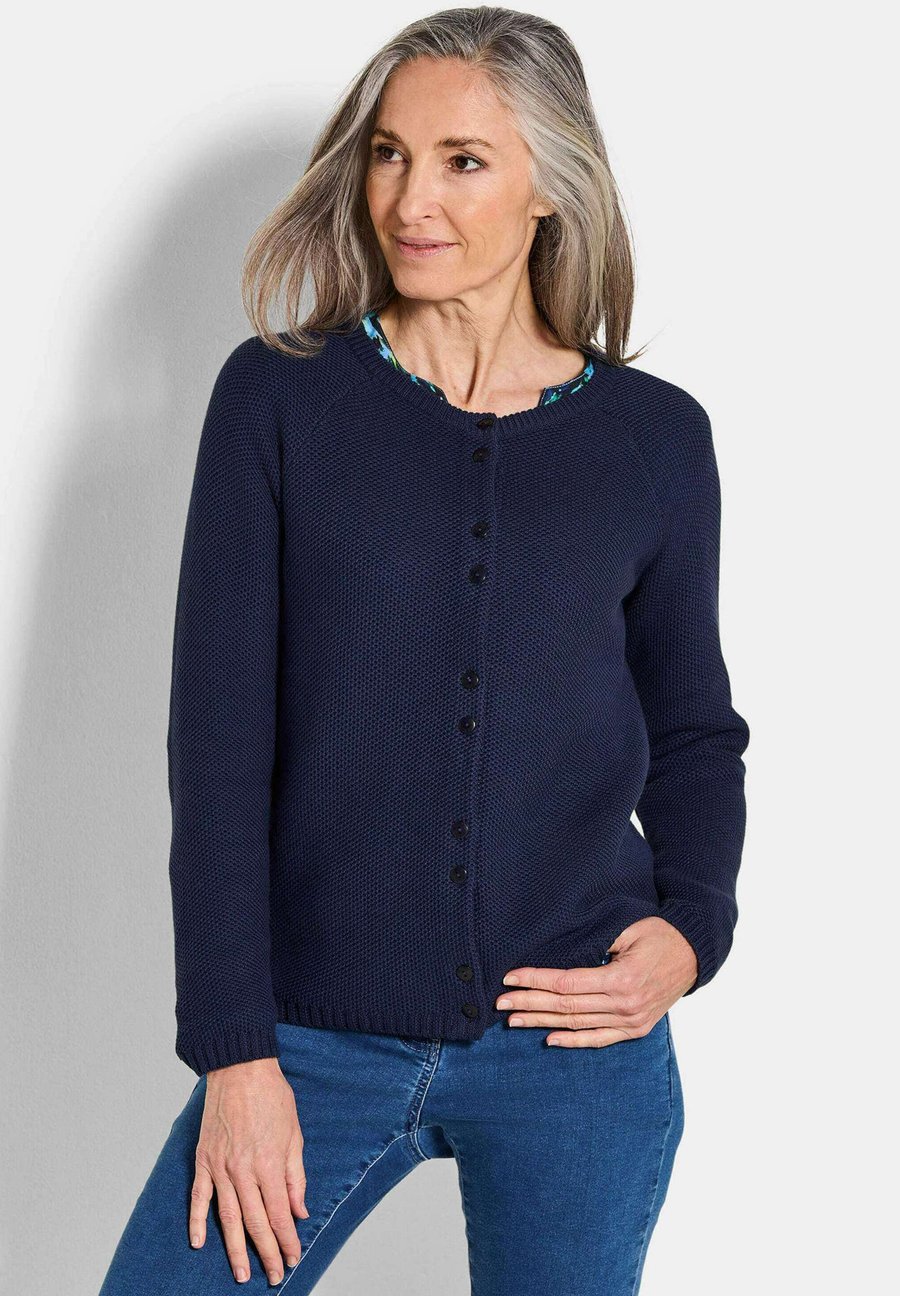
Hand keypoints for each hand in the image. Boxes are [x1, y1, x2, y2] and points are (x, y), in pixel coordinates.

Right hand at [190, 1057, 308, 1284]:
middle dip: (266, 1253)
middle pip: (256, 1222)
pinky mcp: (204, 1159)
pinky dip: (197, 1221)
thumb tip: (299, 1210)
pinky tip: (198, 1243)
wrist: (241, 1069)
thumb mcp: (294, 1134)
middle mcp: (244, 1170)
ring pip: (228, 1217)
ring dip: (234, 1248)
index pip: (279, 1214)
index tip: (292, 1258)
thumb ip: (296, 1176)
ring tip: (240, 1273)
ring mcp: (220, 1166)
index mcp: (270, 1164)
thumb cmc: (272, 1097)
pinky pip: (199, 1196)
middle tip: (273, 1276)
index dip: (286, 1240)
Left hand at [494, 917, 698, 1046]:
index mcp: (621, 979)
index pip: (566, 983)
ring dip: (542, 1023)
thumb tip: (557, 949)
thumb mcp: (627, 928)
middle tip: (500, 1004)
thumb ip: (595, 941)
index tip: (509, 978)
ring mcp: (631, 1021)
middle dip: (529, 1004)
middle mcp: (624, 1005)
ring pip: (577, 1025)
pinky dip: (573, 1041)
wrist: (694, 954)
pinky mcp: (636, 1029)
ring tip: (514, 1021)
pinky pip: (599, 1039)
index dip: (535, 980)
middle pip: (565, 1007)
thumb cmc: (659, 935)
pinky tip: (549, 1039)